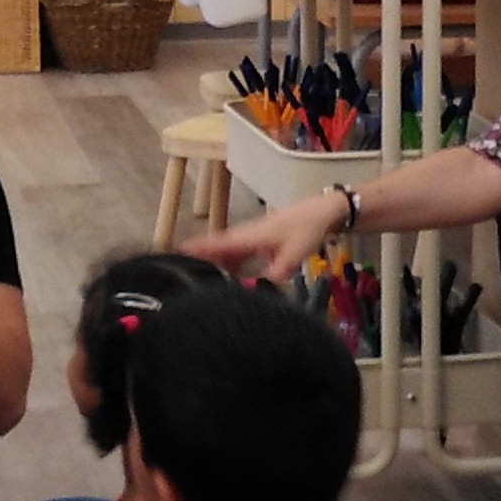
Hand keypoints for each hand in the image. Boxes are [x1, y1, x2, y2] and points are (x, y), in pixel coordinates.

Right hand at [186, 192, 340, 283]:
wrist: (323, 211)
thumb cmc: (307, 228)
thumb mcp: (294, 253)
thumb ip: (275, 272)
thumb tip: (257, 288)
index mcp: (251, 235)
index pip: (220, 243)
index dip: (200, 248)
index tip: (178, 252)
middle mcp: (248, 234)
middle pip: (219, 247)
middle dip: (201, 258)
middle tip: (183, 273)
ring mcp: (254, 236)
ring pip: (229, 250)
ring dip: (216, 262)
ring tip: (202, 278)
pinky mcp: (261, 240)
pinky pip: (239, 252)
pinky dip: (230, 261)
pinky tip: (229, 275)